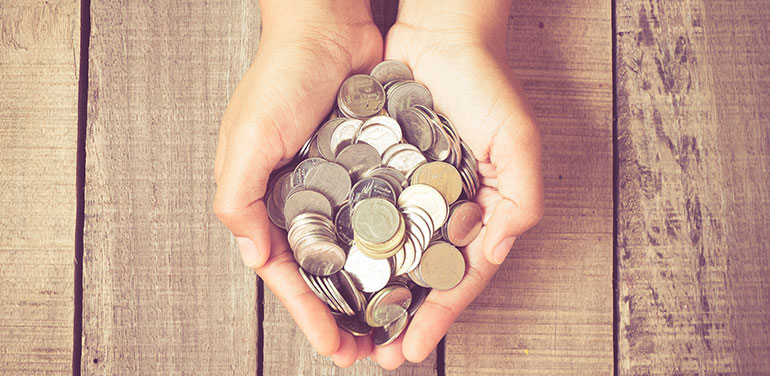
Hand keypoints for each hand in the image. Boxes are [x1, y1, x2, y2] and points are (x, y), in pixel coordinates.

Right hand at [212, 1, 381, 366]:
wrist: (326, 29)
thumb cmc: (279, 79)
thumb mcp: (247, 139)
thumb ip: (239, 198)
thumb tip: (254, 256)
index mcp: (267, 202)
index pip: (289, 274)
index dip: (310, 315)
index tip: (336, 349)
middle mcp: (303, 201)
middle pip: (326, 273)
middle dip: (344, 315)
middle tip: (371, 351)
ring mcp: (339, 188)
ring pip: (359, 251)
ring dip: (374, 288)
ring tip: (396, 322)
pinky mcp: (370, 170)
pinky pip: (384, 216)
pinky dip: (396, 244)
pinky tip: (416, 268)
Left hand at [369, 4, 543, 368]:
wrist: (441, 35)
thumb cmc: (486, 84)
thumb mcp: (518, 141)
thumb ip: (520, 201)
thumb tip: (492, 254)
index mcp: (480, 211)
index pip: (460, 275)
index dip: (440, 315)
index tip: (414, 348)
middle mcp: (446, 209)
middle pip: (423, 276)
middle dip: (404, 318)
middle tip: (378, 356)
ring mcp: (414, 193)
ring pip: (393, 254)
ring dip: (375, 293)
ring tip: (354, 329)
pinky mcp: (384, 173)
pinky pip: (368, 216)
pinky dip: (355, 245)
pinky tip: (336, 270)